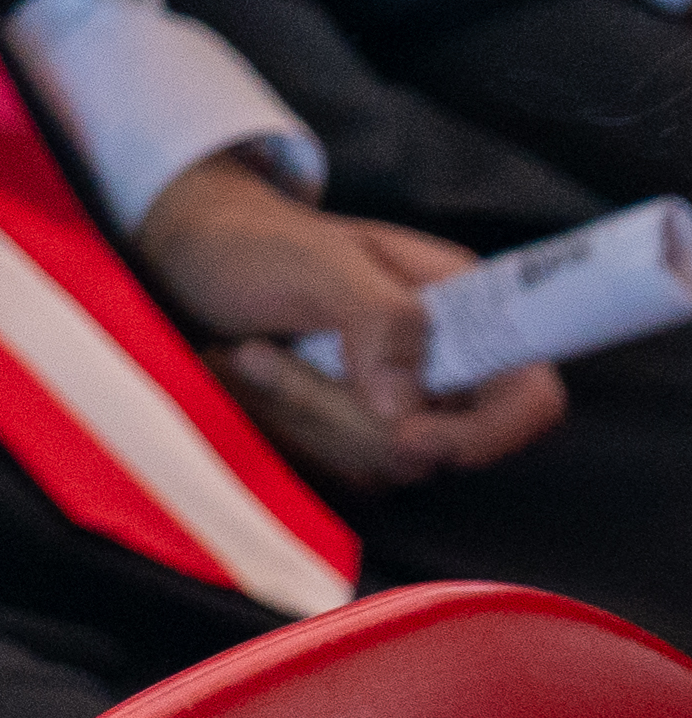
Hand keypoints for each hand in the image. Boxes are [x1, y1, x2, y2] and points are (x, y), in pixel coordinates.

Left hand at [138, 155, 568, 492]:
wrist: (187, 257)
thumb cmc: (256, 244)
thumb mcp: (315, 263)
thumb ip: (377, 318)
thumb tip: (406, 410)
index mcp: (462, 313)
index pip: (530, 397)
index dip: (490, 433)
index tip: (411, 438)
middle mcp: (441, 369)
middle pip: (435, 449)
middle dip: (336, 412)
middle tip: (260, 353)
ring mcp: (395, 410)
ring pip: (374, 468)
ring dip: (293, 415)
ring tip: (244, 354)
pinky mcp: (346, 438)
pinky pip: (328, 474)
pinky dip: (276, 432)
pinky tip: (240, 381)